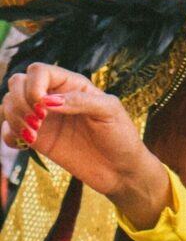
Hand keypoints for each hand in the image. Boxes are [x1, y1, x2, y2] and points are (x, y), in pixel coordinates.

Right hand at [1, 63, 169, 225]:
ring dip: (13, 118)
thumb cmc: (121, 136)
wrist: (120, 169)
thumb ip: (81, 101)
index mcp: (74, 85)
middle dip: (20, 101)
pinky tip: (24, 144)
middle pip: (18, 83)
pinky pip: (8, 130)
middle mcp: (55, 98)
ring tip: (33, 135)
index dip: (33, 84)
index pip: (39, 71)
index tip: (42, 106)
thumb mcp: (109, 112)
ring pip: (9, 104)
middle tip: (37, 122)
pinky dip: (8, 135)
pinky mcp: (37, 139)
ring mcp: (44, 119)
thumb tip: (48, 100)